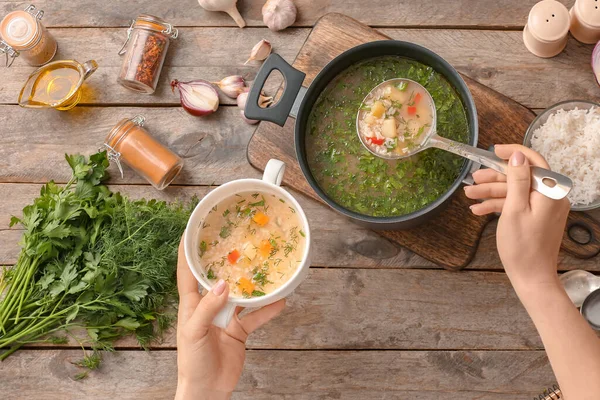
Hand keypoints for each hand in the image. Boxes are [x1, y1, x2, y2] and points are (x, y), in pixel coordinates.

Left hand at [175, 239, 285, 399]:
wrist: (207, 390)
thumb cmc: (192, 362)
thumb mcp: (194, 333)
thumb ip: (207, 308)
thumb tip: (224, 284)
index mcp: (191, 303)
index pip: (187, 271)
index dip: (187, 250)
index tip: (192, 229)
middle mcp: (208, 305)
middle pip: (217, 277)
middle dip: (225, 260)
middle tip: (238, 241)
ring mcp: (224, 317)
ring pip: (241, 294)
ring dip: (252, 284)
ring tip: (266, 267)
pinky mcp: (239, 330)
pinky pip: (255, 315)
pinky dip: (268, 309)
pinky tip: (280, 300)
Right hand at [464, 144, 569, 292]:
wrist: (531, 276)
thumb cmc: (522, 246)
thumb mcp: (514, 209)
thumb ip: (517, 180)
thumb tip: (517, 155)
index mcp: (550, 191)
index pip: (533, 161)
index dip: (513, 153)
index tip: (493, 150)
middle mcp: (551, 196)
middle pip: (520, 177)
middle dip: (494, 178)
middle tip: (472, 180)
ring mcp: (544, 207)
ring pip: (515, 191)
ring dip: (491, 193)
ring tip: (469, 195)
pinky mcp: (537, 217)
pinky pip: (517, 204)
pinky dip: (499, 205)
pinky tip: (478, 210)